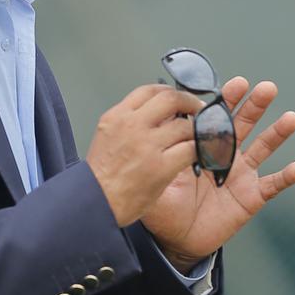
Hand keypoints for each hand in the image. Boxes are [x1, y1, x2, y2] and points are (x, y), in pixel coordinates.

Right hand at [85, 84, 204, 225]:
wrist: (95, 203)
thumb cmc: (101, 175)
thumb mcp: (106, 135)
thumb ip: (128, 121)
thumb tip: (156, 113)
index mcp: (117, 116)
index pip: (149, 91)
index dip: (170, 91)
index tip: (179, 97)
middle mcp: (132, 125)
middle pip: (171, 99)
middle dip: (190, 102)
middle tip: (199, 109)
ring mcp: (147, 145)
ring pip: (185, 126)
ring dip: (196, 131)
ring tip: (197, 137)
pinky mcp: (161, 167)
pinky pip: (190, 150)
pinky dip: (198, 150)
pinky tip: (199, 155)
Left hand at [141, 77, 294, 267]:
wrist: (177, 240)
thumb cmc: (166, 208)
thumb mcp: (156, 181)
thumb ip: (157, 160)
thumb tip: (156, 133)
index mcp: (202, 145)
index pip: (216, 117)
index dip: (227, 100)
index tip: (236, 85)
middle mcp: (226, 154)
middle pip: (243, 123)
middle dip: (255, 105)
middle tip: (266, 88)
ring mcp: (241, 174)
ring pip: (263, 148)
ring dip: (278, 133)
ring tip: (291, 118)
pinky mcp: (251, 196)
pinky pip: (272, 185)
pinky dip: (286, 177)